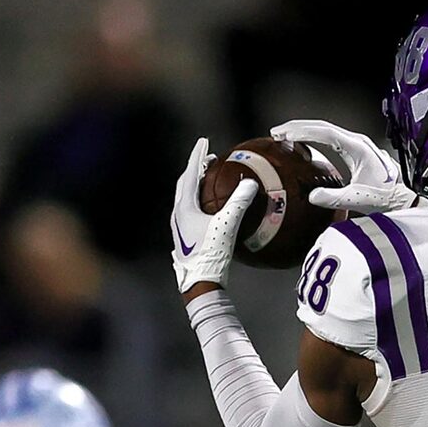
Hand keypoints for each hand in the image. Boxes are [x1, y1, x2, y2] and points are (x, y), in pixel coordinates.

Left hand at [171, 137, 258, 294]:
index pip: (190, 174)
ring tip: (208, 178)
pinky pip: (190, 210)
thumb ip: (239, 203)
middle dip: (196, 168)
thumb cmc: (211, 256)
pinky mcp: (184, 239)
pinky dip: (198, 200)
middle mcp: (177, 216)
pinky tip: (209, 207)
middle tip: (207, 158)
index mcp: (184, 208)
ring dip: (196, 184)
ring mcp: (179, 228)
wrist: (200, 285)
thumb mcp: (227, 226)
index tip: (204, 141)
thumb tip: (250, 182)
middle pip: (184, 184)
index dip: (198, 156)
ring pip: (185, 197)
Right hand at [271, 120, 419, 215]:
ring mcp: (355, 145)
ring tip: (283, 136)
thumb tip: (312, 196)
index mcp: (357, 147)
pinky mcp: (352, 152)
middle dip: (298, 127)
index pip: (326, 132)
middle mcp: (356, 142)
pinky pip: (329, 141)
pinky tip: (301, 144)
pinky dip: (312, 139)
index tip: (285, 133)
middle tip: (276, 132)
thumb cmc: (383, 197)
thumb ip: (334, 197)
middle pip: (322, 127)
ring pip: (325, 132)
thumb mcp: (357, 199)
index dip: (303, 131)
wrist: (399, 199)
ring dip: (304, 132)